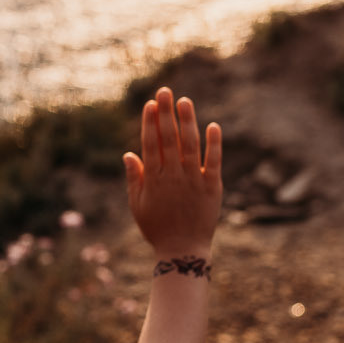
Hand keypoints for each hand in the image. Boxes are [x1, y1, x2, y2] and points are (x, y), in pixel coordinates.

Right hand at [122, 87, 222, 258]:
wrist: (183, 251)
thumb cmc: (157, 228)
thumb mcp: (138, 205)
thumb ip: (134, 178)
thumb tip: (129, 153)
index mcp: (153, 179)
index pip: (150, 144)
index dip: (150, 122)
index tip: (151, 103)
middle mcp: (173, 176)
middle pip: (169, 138)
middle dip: (166, 113)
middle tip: (166, 91)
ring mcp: (193, 180)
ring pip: (190, 145)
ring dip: (187, 121)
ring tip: (185, 101)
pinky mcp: (212, 187)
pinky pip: (214, 161)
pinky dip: (214, 144)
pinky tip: (213, 125)